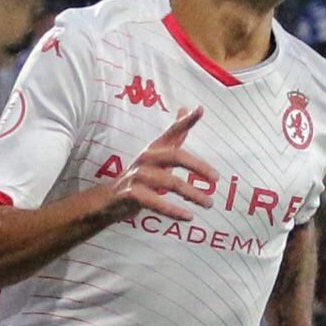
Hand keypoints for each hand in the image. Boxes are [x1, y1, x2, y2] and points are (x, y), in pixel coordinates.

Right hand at [102, 104, 219, 223]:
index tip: (200, 109)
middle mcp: (147, 158)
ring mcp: (138, 176)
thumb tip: (185, 109)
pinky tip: (188, 216)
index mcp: (155, 148)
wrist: (109, 200)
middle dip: (198, 166)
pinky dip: (174, 211)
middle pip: (175, 156)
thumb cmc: (140, 176)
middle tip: (216, 178)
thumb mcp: (157, 155)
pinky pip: (157, 203)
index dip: (185, 121)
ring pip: (170, 182)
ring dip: (193, 194)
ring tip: (209, 203)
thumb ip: (174, 137)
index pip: (172, 131)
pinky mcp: (132, 194)